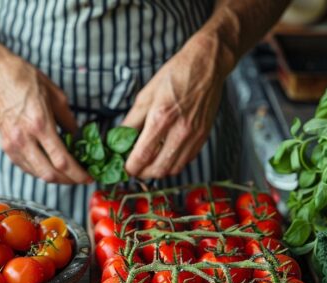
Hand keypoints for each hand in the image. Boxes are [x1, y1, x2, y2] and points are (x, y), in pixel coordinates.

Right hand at [0, 51, 90, 183]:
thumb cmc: (25, 79)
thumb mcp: (56, 95)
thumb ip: (68, 119)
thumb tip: (77, 136)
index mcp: (40, 124)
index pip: (62, 161)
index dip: (78, 174)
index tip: (89, 177)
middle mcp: (24, 138)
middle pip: (49, 174)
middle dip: (69, 181)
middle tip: (81, 178)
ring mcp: (12, 144)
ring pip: (37, 174)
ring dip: (55, 177)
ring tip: (68, 173)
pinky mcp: (5, 146)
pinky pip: (26, 167)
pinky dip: (40, 170)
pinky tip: (50, 165)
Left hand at [122, 37, 227, 178]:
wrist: (206, 66)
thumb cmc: (176, 74)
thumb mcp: (146, 94)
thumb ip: (132, 119)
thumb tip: (119, 137)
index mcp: (162, 117)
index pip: (143, 155)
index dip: (130, 167)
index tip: (124, 167)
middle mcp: (180, 130)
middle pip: (159, 168)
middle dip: (142, 173)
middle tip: (134, 168)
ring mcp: (194, 135)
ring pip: (174, 169)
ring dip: (158, 172)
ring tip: (148, 164)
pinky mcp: (203, 137)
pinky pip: (186, 160)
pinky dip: (173, 164)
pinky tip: (164, 155)